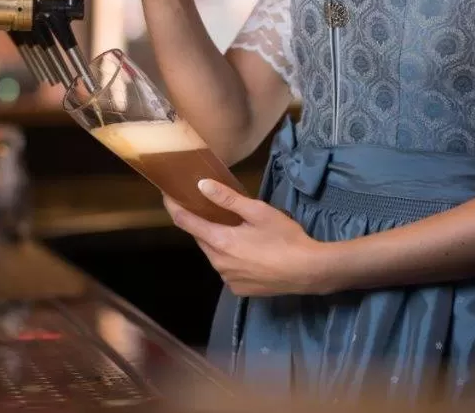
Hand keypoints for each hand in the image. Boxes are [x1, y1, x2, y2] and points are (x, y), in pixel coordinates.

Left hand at [164, 180, 336, 297]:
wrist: (308, 271)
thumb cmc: (284, 238)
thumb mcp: (258, 211)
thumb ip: (228, 199)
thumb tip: (200, 185)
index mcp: (220, 241)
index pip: (185, 222)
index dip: (173, 206)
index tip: (167, 195)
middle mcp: (218, 263)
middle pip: (201, 238)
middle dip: (202, 223)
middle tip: (210, 209)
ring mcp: (228, 279)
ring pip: (214, 255)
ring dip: (219, 241)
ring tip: (236, 230)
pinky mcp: (239, 290)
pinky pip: (227, 269)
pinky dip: (231, 258)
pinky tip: (249, 252)